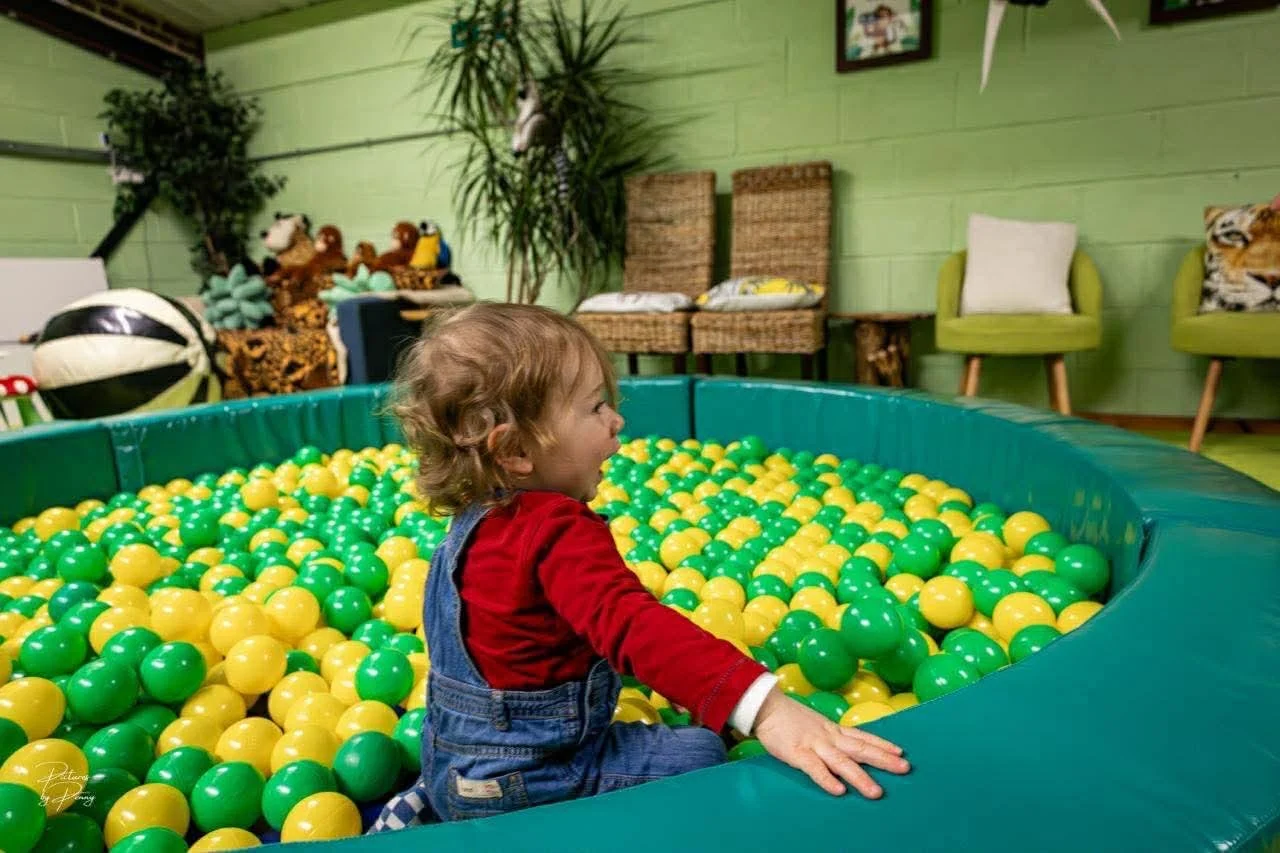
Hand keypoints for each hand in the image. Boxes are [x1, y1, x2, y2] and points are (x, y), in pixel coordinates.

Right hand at [752, 687, 909, 797]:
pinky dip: (827, 779)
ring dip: (860, 777)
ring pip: (841, 762)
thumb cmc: (788, 717)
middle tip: (904, 768)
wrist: (766, 706)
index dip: (882, 744)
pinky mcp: (797, 753)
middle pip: (860, 749)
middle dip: (883, 760)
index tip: (901, 752)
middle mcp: (828, 736)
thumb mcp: (814, 723)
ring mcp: (814, 744)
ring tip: (876, 792)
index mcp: (832, 730)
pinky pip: (814, 768)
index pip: (862, 737)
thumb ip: (829, 735)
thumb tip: (844, 744)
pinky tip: (838, 790)